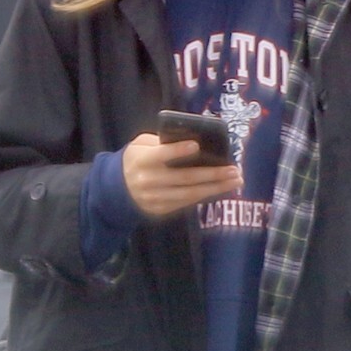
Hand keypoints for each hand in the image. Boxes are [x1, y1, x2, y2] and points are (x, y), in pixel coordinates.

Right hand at [122, 134, 243, 220]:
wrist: (115, 189)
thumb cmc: (136, 159)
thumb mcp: (140, 145)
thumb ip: (161, 142)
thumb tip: (192, 141)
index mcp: (141, 160)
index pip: (160, 155)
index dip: (177, 151)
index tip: (196, 146)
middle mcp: (147, 181)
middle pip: (183, 178)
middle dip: (212, 174)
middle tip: (234, 170)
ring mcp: (154, 198)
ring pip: (189, 194)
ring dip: (215, 188)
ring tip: (235, 181)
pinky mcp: (160, 209)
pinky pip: (186, 203)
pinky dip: (205, 196)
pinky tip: (220, 189)